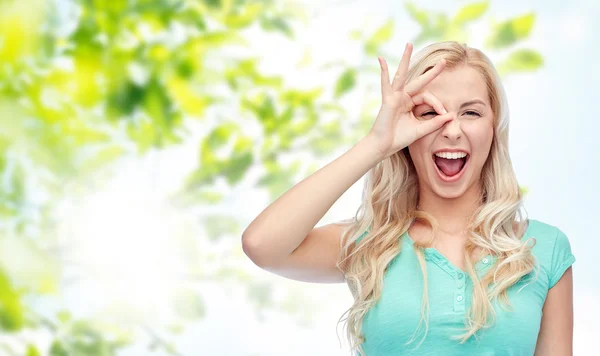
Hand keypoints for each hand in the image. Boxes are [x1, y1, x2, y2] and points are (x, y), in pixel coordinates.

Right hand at [367, 42, 453, 158]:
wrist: (383, 146)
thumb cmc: (399, 139)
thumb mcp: (421, 129)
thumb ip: (435, 122)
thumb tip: (452, 115)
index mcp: (410, 103)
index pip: (427, 97)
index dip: (437, 104)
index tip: (444, 114)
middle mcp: (402, 97)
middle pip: (419, 81)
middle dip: (432, 72)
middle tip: (444, 61)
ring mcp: (394, 96)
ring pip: (402, 74)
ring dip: (405, 59)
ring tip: (409, 45)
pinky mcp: (387, 99)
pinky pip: (385, 83)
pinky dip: (383, 71)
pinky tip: (380, 59)